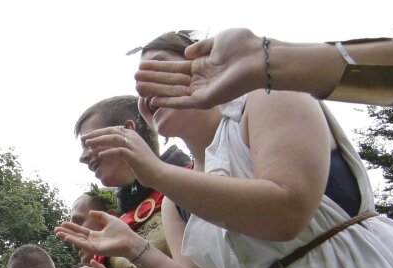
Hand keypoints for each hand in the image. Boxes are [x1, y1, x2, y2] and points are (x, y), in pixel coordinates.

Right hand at [56, 211, 144, 260]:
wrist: (130, 241)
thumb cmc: (122, 231)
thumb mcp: (109, 219)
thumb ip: (100, 216)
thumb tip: (90, 213)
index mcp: (96, 235)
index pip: (81, 231)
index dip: (72, 227)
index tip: (63, 223)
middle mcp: (92, 241)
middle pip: (76, 236)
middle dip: (66, 232)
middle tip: (56, 229)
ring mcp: (93, 246)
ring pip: (77, 241)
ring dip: (67, 237)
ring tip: (57, 233)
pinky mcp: (95, 250)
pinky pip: (82, 245)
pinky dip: (74, 241)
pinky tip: (66, 237)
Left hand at [79, 125, 161, 184]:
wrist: (159, 174)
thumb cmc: (145, 166)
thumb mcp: (132, 153)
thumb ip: (122, 148)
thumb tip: (107, 149)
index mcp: (132, 135)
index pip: (112, 130)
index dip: (99, 132)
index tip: (88, 136)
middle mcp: (133, 138)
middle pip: (111, 131)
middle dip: (96, 134)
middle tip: (84, 139)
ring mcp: (134, 146)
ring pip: (114, 139)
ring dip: (99, 141)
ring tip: (88, 145)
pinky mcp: (134, 156)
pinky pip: (119, 151)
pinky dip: (108, 152)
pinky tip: (100, 155)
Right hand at [134, 28, 265, 109]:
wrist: (258, 58)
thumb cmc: (243, 46)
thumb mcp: (218, 40)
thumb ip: (201, 47)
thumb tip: (186, 54)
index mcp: (203, 67)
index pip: (176, 69)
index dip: (159, 68)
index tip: (142, 65)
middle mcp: (201, 81)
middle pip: (171, 81)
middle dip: (152, 79)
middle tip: (134, 77)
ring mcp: (203, 92)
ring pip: (173, 92)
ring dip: (155, 89)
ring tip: (137, 86)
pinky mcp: (206, 100)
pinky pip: (183, 102)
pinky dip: (169, 101)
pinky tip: (154, 98)